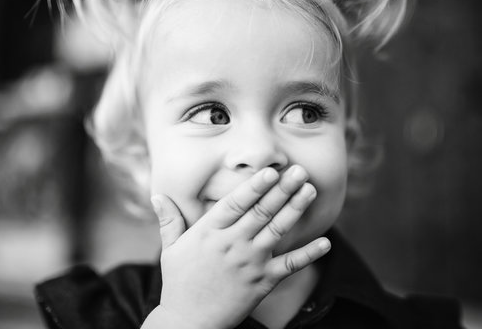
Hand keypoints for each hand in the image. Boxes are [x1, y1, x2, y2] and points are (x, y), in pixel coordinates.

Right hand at [148, 165, 329, 328]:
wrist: (189, 323)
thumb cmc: (179, 282)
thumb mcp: (170, 249)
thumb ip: (169, 220)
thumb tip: (157, 196)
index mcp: (210, 233)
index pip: (236, 203)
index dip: (255, 186)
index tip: (270, 170)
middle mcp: (233, 244)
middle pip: (262, 212)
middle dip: (282, 189)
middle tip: (300, 170)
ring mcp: (250, 263)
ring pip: (277, 231)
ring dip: (296, 209)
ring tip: (310, 189)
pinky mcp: (263, 282)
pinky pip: (290, 266)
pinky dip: (309, 254)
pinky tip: (326, 242)